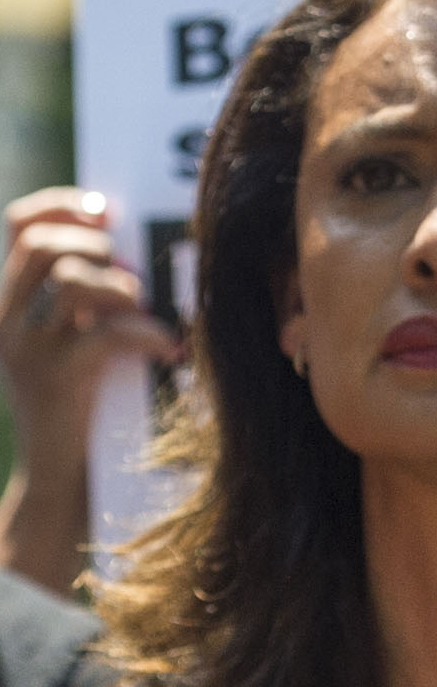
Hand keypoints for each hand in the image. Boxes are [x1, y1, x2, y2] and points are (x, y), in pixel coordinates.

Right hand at [2, 189, 179, 586]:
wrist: (63, 480)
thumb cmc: (88, 407)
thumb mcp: (76, 341)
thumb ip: (85, 299)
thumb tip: (129, 250)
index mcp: (9, 300)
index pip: (20, 222)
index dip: (66, 206)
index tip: (109, 215)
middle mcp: (4, 317)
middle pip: (44, 244)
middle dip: (100, 250)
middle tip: (132, 282)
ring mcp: (23, 348)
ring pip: (71, 281)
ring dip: (123, 290)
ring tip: (145, 317)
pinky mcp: (54, 379)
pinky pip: (103, 333)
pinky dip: (146, 333)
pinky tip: (169, 349)